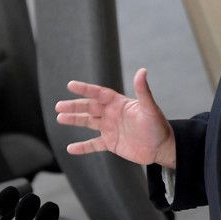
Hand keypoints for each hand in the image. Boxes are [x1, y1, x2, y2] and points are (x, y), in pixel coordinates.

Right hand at [55, 68, 176, 167]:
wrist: (162, 147)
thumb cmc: (158, 125)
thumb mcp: (149, 108)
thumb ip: (143, 91)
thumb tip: (142, 71)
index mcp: (118, 103)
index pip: (98, 94)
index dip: (85, 89)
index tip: (71, 85)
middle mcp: (111, 114)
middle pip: (89, 108)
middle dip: (74, 106)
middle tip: (58, 106)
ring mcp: (110, 129)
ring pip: (88, 122)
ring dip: (74, 120)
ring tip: (60, 118)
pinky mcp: (111, 143)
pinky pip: (93, 144)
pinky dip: (82, 147)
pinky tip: (70, 148)